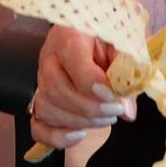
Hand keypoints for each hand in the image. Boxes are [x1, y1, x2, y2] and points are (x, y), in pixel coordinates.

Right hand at [30, 23, 135, 149]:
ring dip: (79, 121)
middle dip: (89, 108)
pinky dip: (56, 136)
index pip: (73, 62)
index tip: (115, 97)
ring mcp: (41, 79)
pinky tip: (79, 135)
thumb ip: (127, 74)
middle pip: (56, 89)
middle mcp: (49, 57)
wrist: (92, 30)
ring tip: (105, 118)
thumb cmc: (107, 36)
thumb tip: (127, 111)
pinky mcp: (41, 99)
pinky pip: (38, 124)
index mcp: (69, 36)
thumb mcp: (122, 44)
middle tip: (114, 111)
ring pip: (47, 107)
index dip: (94, 86)